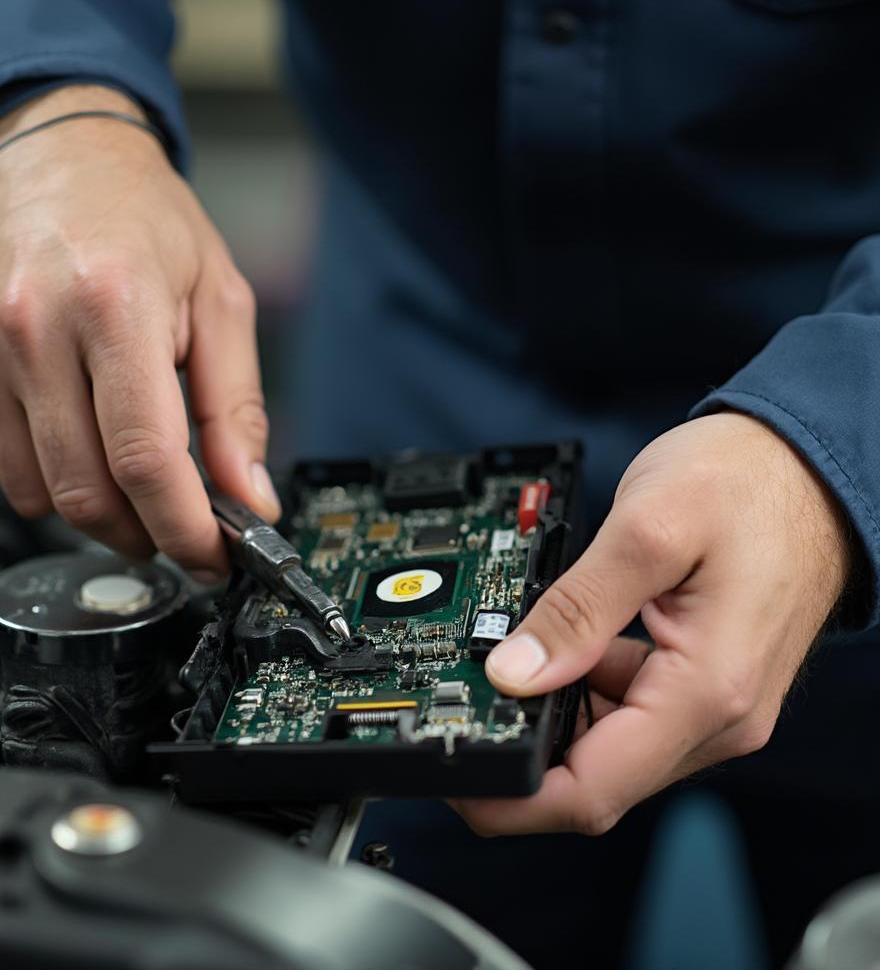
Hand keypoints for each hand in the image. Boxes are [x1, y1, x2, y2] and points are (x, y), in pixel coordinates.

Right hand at [0, 85, 279, 572]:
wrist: (43, 157)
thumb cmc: (138, 218)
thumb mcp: (218, 298)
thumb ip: (236, 406)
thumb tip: (250, 494)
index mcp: (112, 306)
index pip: (146, 458)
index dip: (184, 527)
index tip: (211, 555)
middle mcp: (32, 332)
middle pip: (89, 492)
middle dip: (145, 533)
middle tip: (180, 528)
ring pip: (41, 494)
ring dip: (100, 511)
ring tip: (136, 478)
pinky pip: (4, 466)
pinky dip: (52, 476)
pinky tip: (82, 436)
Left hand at [454, 412, 850, 835]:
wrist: (808, 466)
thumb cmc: (747, 483)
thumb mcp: (646, 528)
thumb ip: (577, 607)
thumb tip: (513, 672)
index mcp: (707, 692)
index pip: (594, 791)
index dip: (510, 794)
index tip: (454, 773)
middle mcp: (716, 716)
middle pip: (594, 776)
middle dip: (518, 747)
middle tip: (457, 696)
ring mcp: (710, 702)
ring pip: (605, 741)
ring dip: (547, 710)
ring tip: (503, 652)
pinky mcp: (700, 681)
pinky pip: (625, 706)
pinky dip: (579, 685)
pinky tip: (553, 642)